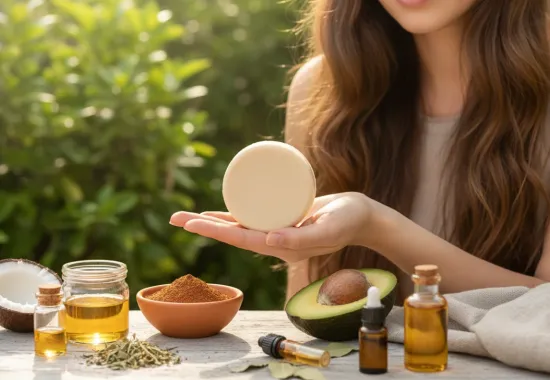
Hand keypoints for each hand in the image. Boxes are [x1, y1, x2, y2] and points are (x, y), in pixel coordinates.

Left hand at [169, 192, 377, 262]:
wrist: (362, 215)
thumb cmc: (348, 222)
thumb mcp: (328, 229)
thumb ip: (302, 238)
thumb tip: (268, 240)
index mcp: (281, 247)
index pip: (240, 239)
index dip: (214, 232)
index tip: (189, 224)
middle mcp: (274, 241)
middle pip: (232, 234)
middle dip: (203, 227)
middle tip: (174, 218)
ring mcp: (277, 230)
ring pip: (239, 226)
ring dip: (213, 222)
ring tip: (187, 216)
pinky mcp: (281, 218)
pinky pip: (251, 217)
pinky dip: (234, 214)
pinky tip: (220, 210)